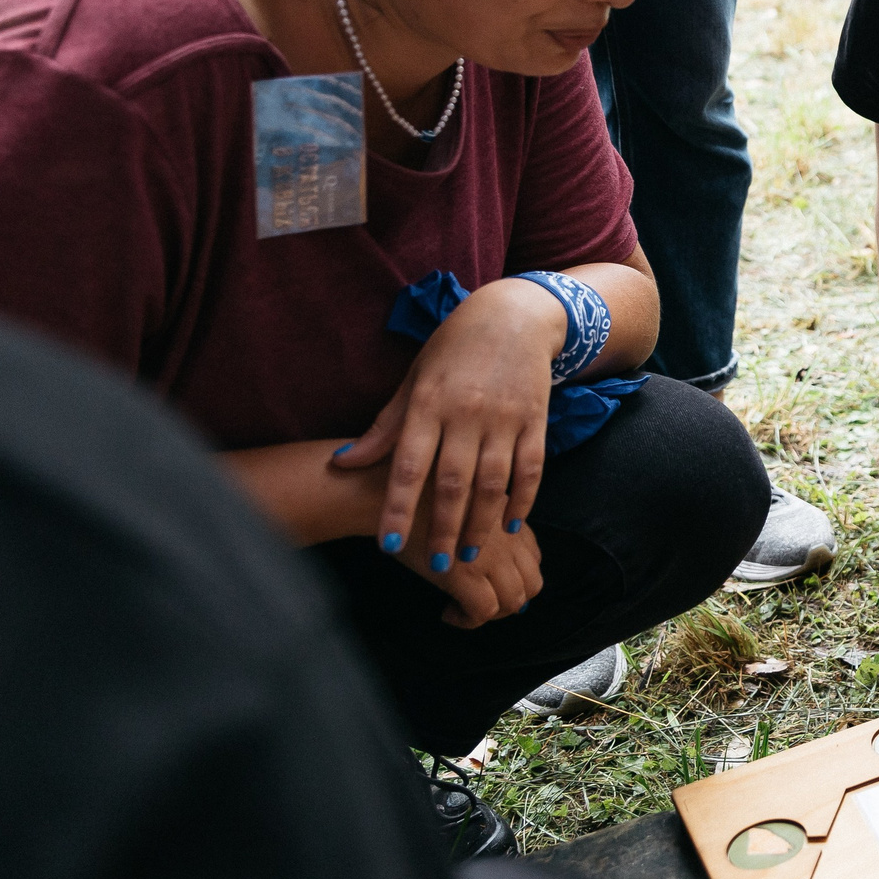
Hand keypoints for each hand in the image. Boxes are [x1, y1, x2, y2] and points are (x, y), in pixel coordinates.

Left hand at [335, 278, 564, 575]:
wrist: (514, 314)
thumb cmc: (453, 349)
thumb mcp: (414, 381)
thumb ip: (385, 427)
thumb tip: (342, 462)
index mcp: (429, 403)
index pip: (410, 466)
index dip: (399, 509)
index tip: (390, 545)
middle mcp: (467, 413)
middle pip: (454, 482)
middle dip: (445, 528)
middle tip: (439, 565)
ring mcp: (505, 417)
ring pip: (494, 481)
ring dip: (483, 523)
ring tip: (472, 554)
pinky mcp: (537, 418)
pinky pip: (531, 468)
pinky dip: (522, 500)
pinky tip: (511, 524)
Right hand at [394, 495, 544, 628]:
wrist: (384, 497)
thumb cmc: (414, 496)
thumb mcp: (463, 496)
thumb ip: (480, 515)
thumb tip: (479, 547)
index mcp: (506, 516)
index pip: (533, 557)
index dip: (516, 576)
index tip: (492, 583)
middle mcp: (507, 536)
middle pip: (532, 583)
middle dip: (512, 600)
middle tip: (483, 604)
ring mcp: (490, 556)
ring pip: (514, 601)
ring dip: (493, 614)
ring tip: (465, 610)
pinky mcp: (465, 575)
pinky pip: (484, 611)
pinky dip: (469, 620)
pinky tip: (449, 613)